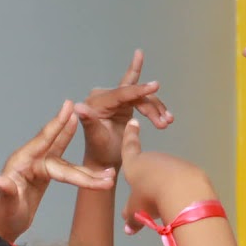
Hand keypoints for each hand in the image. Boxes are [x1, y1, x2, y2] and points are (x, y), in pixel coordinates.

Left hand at [0, 101, 114, 239]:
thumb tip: (0, 180)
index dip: (57, 125)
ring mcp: (39, 168)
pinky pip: (67, 170)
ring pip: (68, 166)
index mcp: (21, 162)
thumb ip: (6, 192)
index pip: (43, 142)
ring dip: (88, 172)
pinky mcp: (45, 175)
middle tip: (106, 165)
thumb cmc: (1, 216)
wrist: (0, 226)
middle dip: (84, 166)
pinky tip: (97, 172)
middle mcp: (31, 161)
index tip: (70, 108)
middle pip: (62, 157)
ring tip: (110, 175)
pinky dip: (83, 173)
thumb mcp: (4, 206)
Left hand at [74, 49, 171, 168]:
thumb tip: (79, 107)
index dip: (139, 90)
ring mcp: (115, 99)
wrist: (105, 160)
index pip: (121, 93)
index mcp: (96, 102)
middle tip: (166, 121)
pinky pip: (141, 99)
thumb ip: (89, 121)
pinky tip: (166, 117)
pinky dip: (154, 108)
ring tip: (167, 122)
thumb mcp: (96, 138)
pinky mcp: (123, 104)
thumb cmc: (100, 152)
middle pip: (134, 94)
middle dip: (151, 106)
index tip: (156, 85)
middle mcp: (104, 96)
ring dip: (156, 109)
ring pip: (141, 97)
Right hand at [118, 120, 210, 233]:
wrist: (182, 190)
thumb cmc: (150, 196)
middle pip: (148, 167)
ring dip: (164, 187)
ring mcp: (173, 163)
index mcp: (135, 164)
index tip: (133, 123)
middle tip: (147, 197)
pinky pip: (181, 180)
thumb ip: (132, 218)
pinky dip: (179, 190)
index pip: (129, 147)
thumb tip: (129, 229)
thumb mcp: (136, 210)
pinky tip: (179, 202)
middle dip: (148, 179)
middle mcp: (153, 159)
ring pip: (165, 175)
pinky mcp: (189, 170)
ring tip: (164, 205)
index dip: (129, 137)